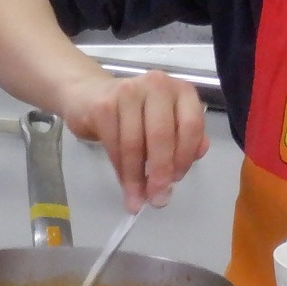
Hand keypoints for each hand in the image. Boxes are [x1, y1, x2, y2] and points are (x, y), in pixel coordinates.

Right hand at [59, 69, 209, 212]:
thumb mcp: (166, 122)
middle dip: (160, 173)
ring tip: (137, 199)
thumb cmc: (135, 113)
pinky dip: (120, 170)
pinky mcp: (103, 105)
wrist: (90, 96)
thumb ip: (185, 138)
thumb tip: (196, 156)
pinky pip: (114, 145)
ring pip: (135, 144)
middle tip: (157, 200)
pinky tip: (124, 185)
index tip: (175, 181)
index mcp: (181, 91)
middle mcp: (157, 85)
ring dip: (136, 178)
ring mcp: (129, 92)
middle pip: (162, 135)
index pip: (191, 126)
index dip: (184, 158)